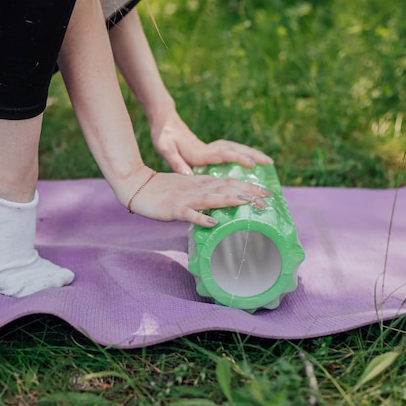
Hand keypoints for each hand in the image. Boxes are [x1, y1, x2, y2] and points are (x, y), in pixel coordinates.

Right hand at [126, 166, 270, 226]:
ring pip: (212, 198)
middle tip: (268, 198)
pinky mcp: (173, 209)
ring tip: (250, 203)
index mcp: (201, 184)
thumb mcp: (186, 189)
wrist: (136, 186)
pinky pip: (189, 214)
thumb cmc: (161, 190)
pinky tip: (214, 222)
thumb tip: (218, 205)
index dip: (248, 187)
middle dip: (248, 193)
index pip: (229, 184)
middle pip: (226, 189)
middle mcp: (197, 189)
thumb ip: (203, 194)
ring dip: (232, 200)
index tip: (266, 193)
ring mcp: (186, 199)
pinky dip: (201, 217)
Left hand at [150, 111, 272, 174]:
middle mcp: (209, 148)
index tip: (251, 164)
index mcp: (199, 152)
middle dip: (253, 155)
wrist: (165, 123)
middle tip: (269, 162)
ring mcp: (211, 147)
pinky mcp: (211, 148)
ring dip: (252, 153)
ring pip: (236, 148)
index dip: (237, 158)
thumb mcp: (165, 149)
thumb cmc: (163, 137)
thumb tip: (189, 176)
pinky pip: (231, 150)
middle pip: (235, 150)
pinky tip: (252, 159)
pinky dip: (244, 153)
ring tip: (268, 161)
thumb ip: (177, 162)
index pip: (222, 154)